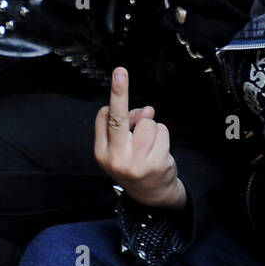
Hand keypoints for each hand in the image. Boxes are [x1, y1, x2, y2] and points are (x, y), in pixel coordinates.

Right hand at [94, 67, 185, 210]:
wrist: (150, 195)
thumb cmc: (133, 163)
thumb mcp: (121, 148)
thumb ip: (127, 126)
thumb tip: (147, 111)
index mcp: (101, 153)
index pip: (104, 117)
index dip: (115, 103)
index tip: (120, 75)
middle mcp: (116, 158)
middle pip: (118, 118)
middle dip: (119, 92)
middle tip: (120, 70)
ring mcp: (137, 162)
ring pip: (148, 122)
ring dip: (152, 127)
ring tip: (150, 144)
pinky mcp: (156, 163)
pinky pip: (162, 131)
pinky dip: (163, 136)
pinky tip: (159, 151)